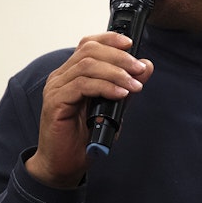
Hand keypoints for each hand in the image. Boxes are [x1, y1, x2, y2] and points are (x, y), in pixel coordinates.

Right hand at [25, 32, 153, 187]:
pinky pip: (82, 86)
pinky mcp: (56, 103)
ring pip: (87, 66)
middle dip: (119, 57)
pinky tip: (121, 95)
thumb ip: (127, 85)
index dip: (110, 39)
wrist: (65, 164)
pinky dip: (105, 87)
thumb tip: (146, 65)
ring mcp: (56, 88)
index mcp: (73, 73)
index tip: (132, 44)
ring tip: (134, 85)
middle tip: (139, 69)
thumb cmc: (86, 135)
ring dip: (115, 73)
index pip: (88, 44)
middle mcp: (61, 77)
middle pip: (89, 51)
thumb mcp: (114, 107)